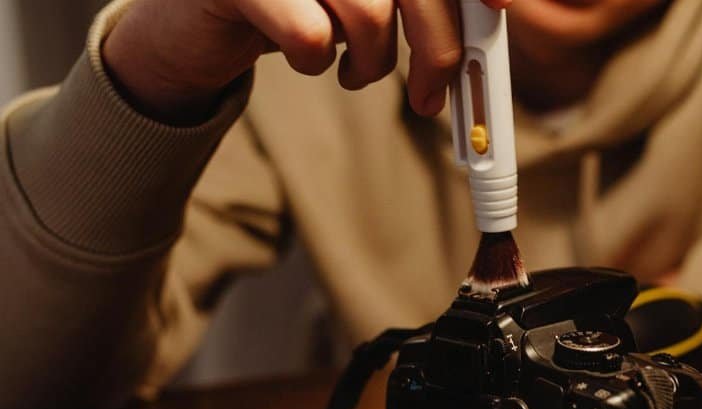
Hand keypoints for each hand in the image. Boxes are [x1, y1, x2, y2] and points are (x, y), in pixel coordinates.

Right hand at [102, 0, 510, 124]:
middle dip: (438, 48)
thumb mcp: (367, 1)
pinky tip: (307, 58)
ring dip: (371, 62)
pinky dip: (318, 63)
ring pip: (368, 10)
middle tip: (432, 98)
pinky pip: (311, 36)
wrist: (192, 22)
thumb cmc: (297, 6)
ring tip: (353, 70)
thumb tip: (494, 13)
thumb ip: (422, 2)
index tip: (500, 8)